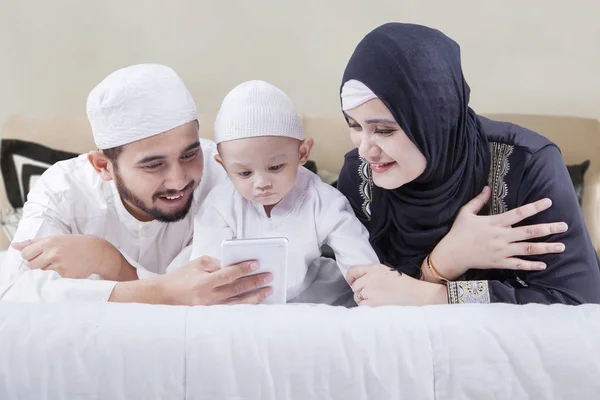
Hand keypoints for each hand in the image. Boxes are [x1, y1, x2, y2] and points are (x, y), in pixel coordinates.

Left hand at [12, 235, 135, 280]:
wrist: (98, 253)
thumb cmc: (76, 244)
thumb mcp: (57, 238)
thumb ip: (34, 242)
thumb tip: (15, 246)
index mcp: (49, 242)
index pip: (25, 254)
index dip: (30, 256)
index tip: (37, 255)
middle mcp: (53, 254)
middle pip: (31, 265)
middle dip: (37, 264)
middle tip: (50, 260)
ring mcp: (59, 266)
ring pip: (41, 273)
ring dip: (47, 270)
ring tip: (60, 264)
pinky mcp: (65, 276)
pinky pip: (53, 279)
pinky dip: (57, 276)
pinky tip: (67, 269)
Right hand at [155, 256, 273, 305]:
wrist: (164, 296)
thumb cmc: (181, 277)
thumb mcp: (197, 264)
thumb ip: (217, 264)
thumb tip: (235, 265)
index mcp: (204, 282)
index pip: (228, 274)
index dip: (243, 269)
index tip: (257, 264)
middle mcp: (209, 297)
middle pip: (237, 289)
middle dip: (255, 283)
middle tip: (269, 277)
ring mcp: (211, 308)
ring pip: (238, 303)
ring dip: (255, 297)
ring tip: (268, 290)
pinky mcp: (212, 315)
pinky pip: (233, 310)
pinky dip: (246, 306)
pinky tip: (257, 303)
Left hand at [347, 264, 447, 305]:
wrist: (419, 296)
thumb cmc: (406, 286)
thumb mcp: (388, 272)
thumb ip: (373, 274)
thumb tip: (358, 281)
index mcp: (375, 268)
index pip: (353, 270)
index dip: (351, 278)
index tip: (352, 282)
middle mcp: (371, 278)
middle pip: (355, 286)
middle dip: (361, 291)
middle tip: (374, 295)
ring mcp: (370, 291)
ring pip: (357, 297)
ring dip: (365, 300)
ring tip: (379, 301)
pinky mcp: (371, 304)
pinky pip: (362, 307)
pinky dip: (368, 308)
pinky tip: (379, 307)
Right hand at [425, 186, 567, 281]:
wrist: (452, 254)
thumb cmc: (458, 232)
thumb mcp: (466, 213)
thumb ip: (478, 200)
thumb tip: (488, 187)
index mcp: (494, 222)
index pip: (519, 213)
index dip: (534, 207)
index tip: (548, 202)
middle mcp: (501, 236)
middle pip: (529, 232)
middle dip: (548, 229)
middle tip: (564, 226)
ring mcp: (502, 251)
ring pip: (528, 249)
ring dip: (546, 248)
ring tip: (561, 247)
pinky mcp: (499, 262)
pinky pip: (518, 264)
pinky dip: (531, 265)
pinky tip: (543, 264)